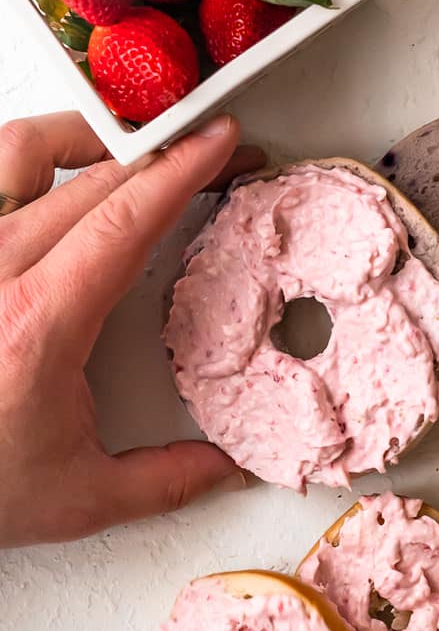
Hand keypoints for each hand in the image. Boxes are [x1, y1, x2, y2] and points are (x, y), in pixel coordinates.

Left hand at [0, 111, 263, 545]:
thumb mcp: (77, 496)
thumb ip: (165, 480)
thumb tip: (225, 470)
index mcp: (36, 322)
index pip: (125, 217)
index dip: (183, 168)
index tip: (221, 142)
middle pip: (90, 174)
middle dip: (161, 149)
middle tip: (206, 147)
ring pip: (21, 148)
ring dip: (85, 135)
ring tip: (128, 143)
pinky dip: (29, 161)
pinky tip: (57, 177)